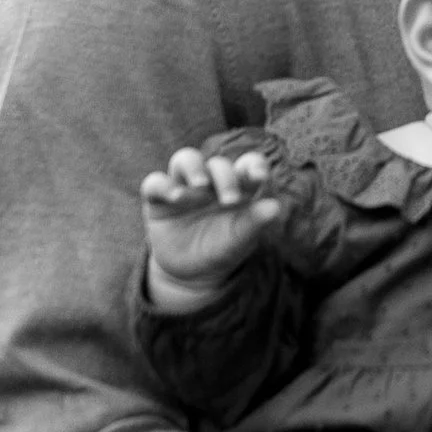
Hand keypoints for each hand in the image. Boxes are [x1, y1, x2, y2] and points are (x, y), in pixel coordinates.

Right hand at [139, 142, 280, 307]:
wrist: (191, 272)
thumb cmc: (222, 248)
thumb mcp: (240, 239)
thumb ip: (256, 222)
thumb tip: (276, 207)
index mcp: (237, 186)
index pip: (248, 164)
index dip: (254, 164)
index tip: (260, 176)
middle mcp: (210, 180)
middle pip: (218, 164)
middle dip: (225, 177)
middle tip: (230, 200)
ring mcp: (184, 186)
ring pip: (185, 159)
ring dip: (194, 168)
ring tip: (200, 186)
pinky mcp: (158, 198)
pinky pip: (155, 182)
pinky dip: (164, 185)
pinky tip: (175, 197)